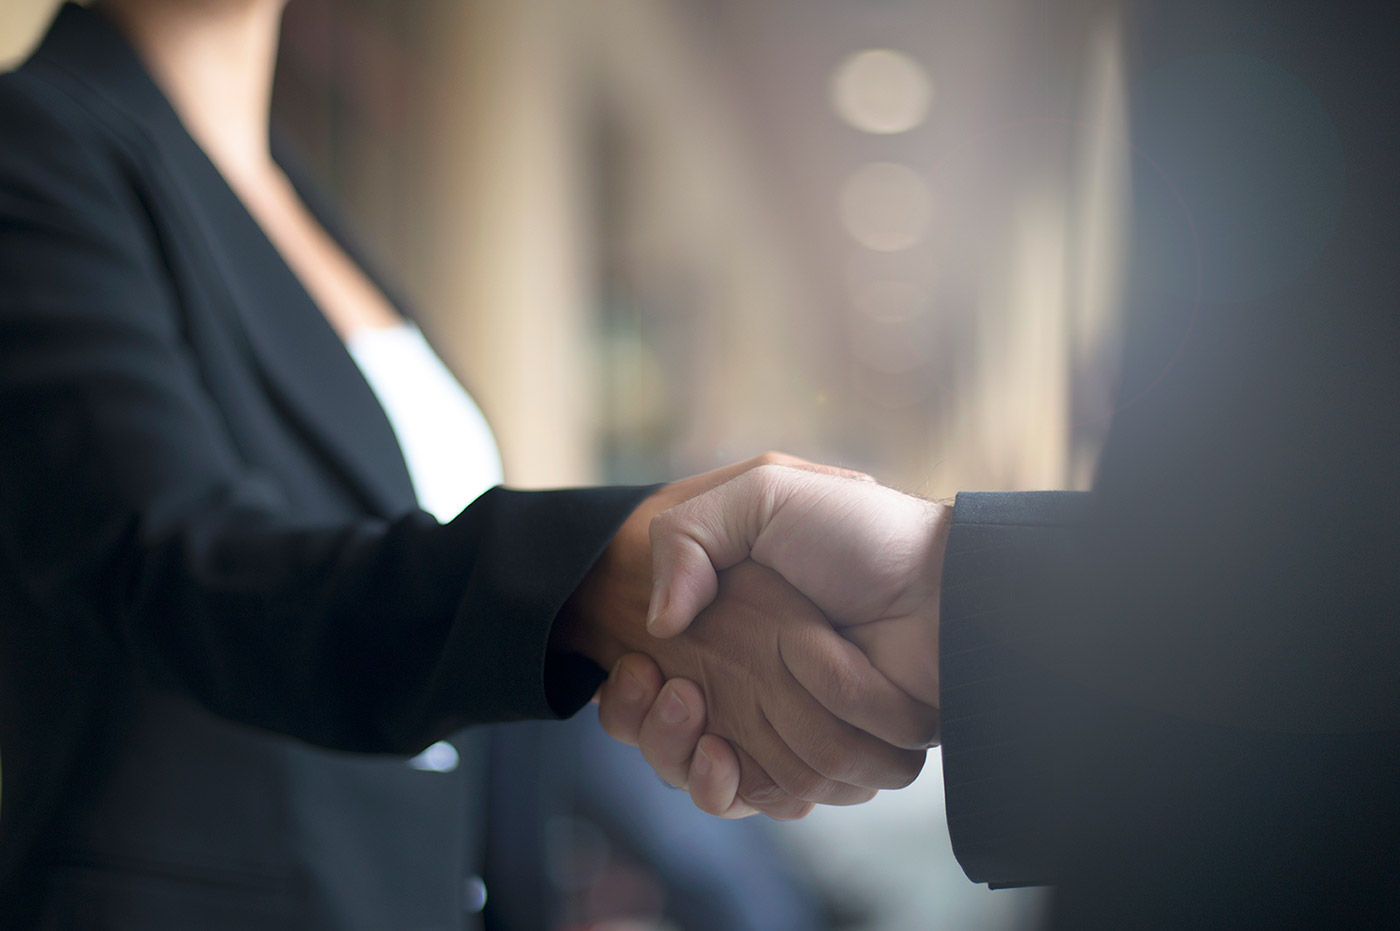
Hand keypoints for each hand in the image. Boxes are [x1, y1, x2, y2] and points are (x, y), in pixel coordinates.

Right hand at [600, 465, 949, 814]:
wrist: (944, 593)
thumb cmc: (860, 534)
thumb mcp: (766, 490)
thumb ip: (686, 534)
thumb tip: (657, 624)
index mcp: (725, 620)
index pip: (645, 677)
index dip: (626, 692)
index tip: (635, 670)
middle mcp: (745, 677)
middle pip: (661, 737)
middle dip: (648, 727)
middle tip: (673, 691)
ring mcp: (781, 725)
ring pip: (698, 775)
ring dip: (680, 753)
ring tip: (695, 714)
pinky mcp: (820, 764)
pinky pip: (757, 798)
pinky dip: (731, 786)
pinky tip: (721, 756)